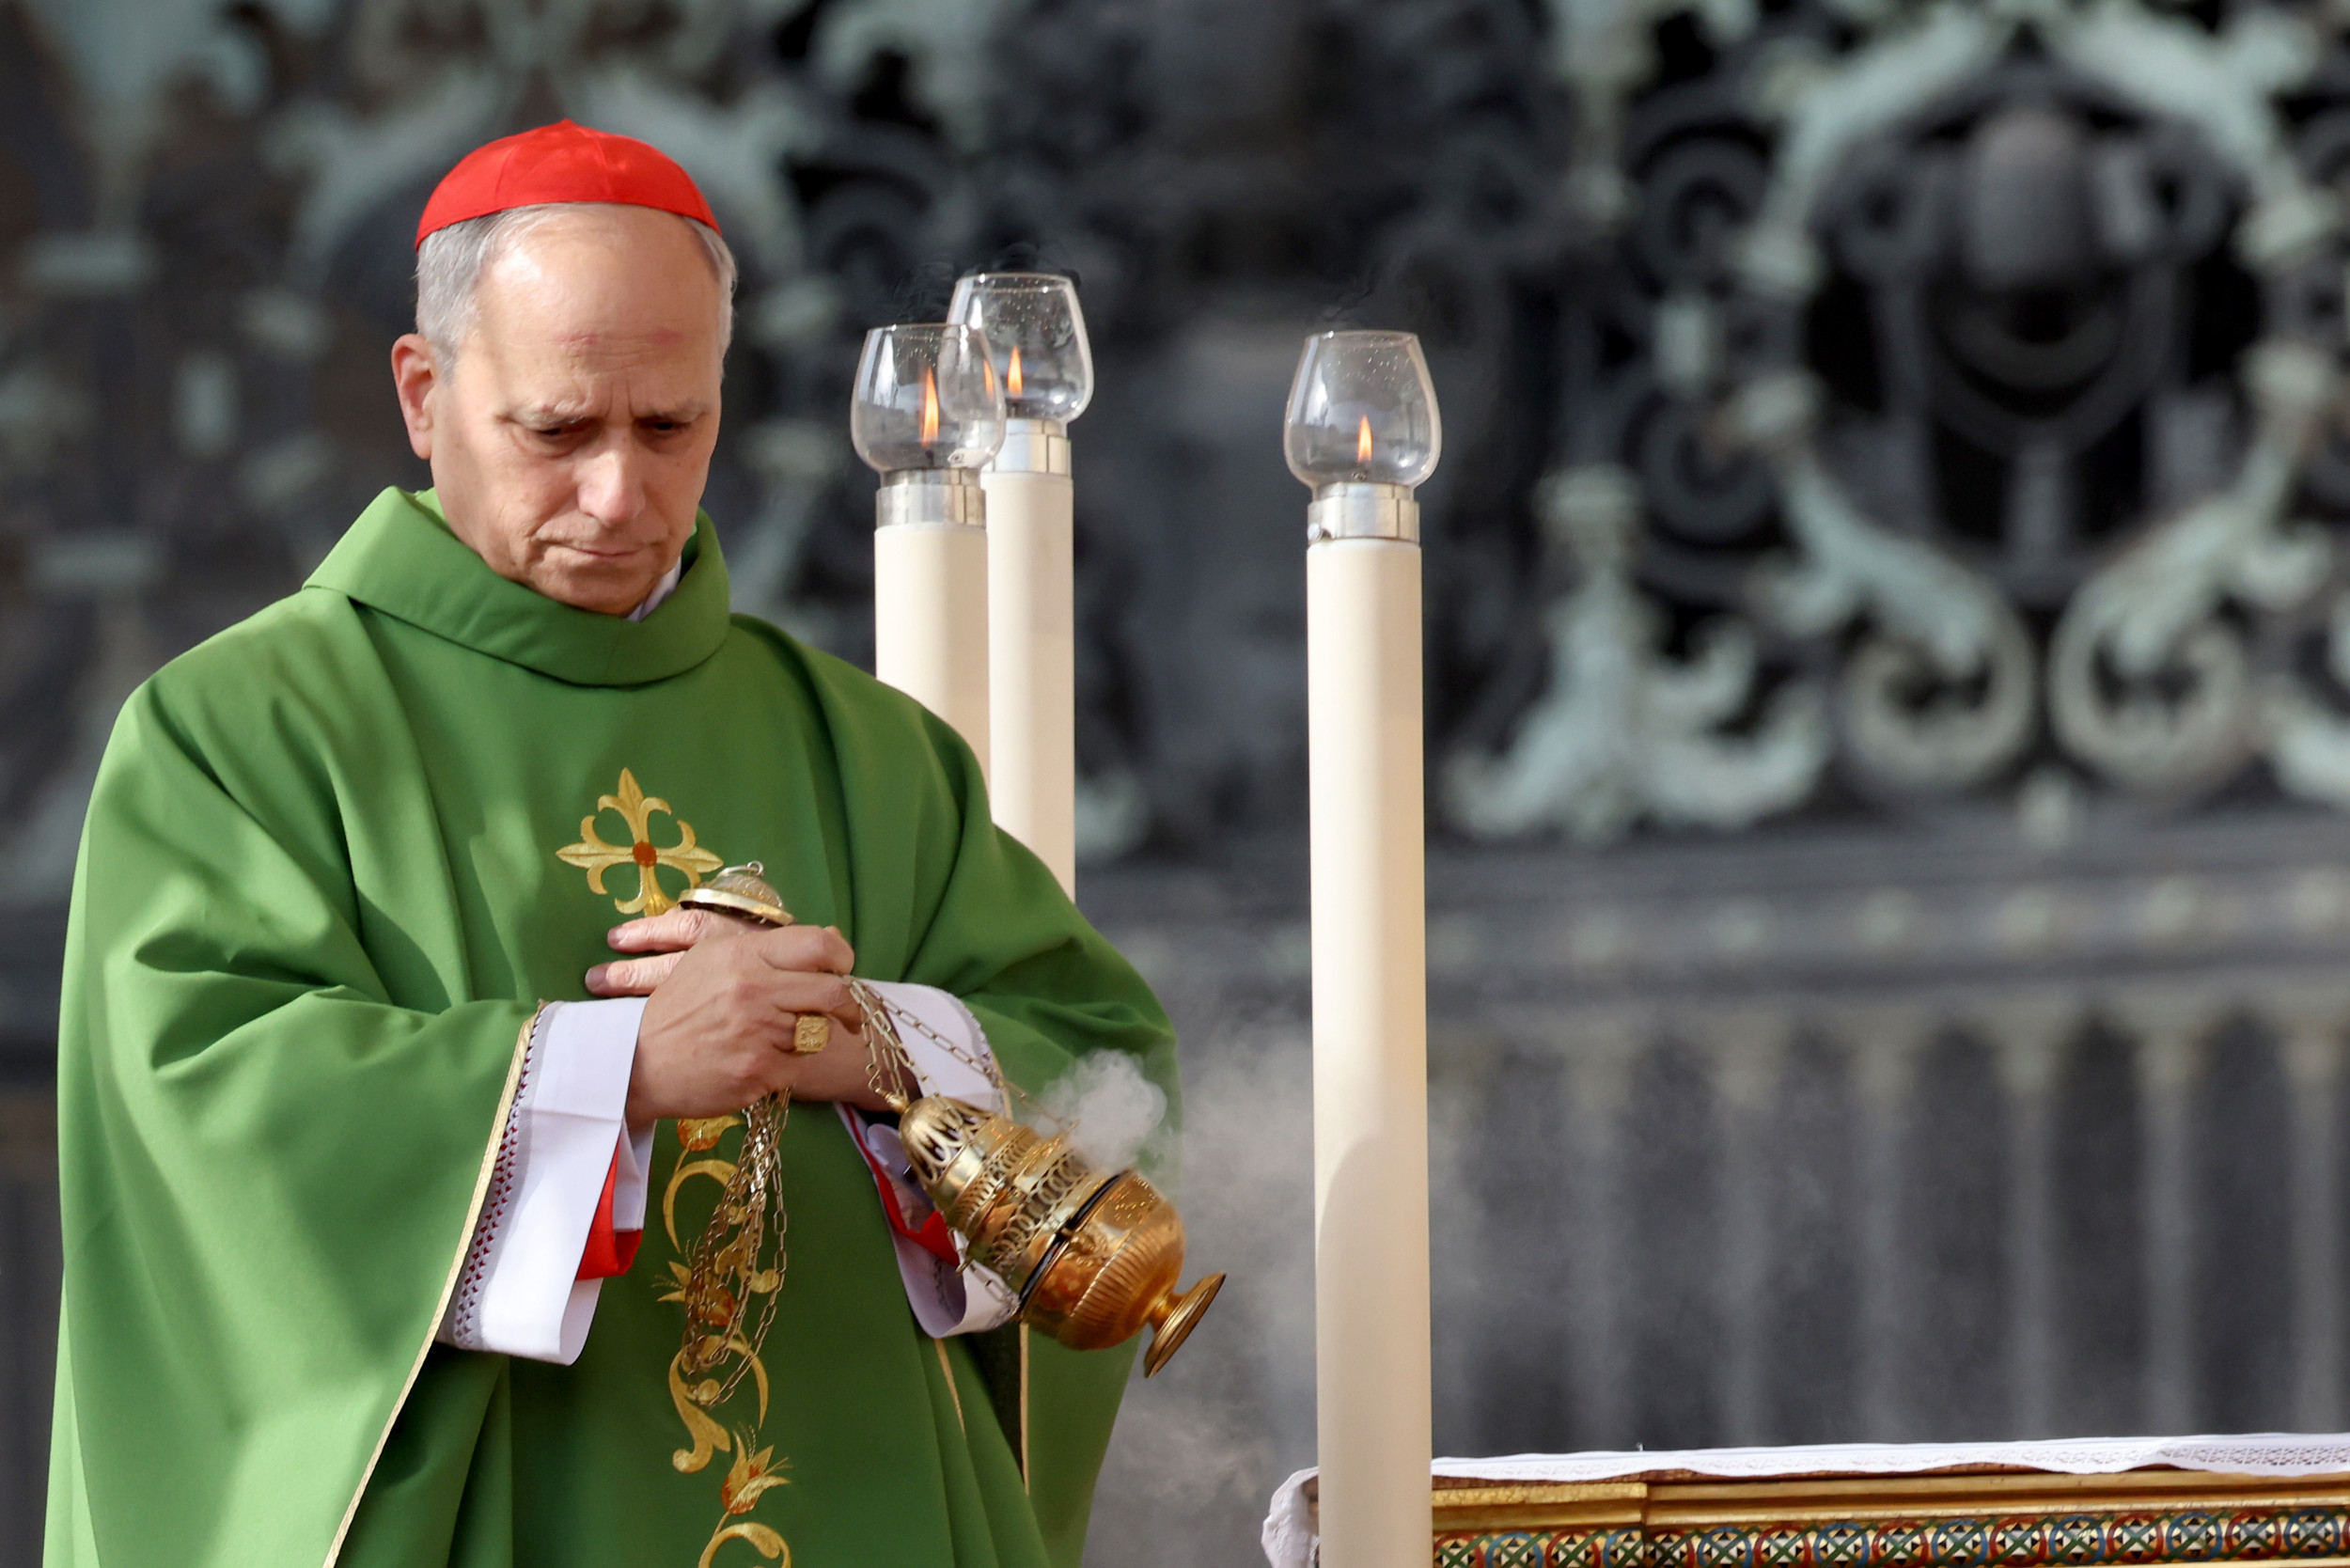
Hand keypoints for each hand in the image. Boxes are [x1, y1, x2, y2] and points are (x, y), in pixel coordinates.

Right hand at [586, 908, 891, 1121]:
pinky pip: (796, 1067)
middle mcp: (753, 989)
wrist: (637, 1063)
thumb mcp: (711, 960)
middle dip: (849, 1008)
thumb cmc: (678, 1010)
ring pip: (817, 1033)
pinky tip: (757, 1062)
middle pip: (834, 994)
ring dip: (806, 1038)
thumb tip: (831, 939)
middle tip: (850, 1017)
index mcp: (742, 954)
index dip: (842, 958)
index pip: (819, 946)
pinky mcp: (757, 1071)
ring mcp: (756, 1033)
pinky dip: (784, 1067)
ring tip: (778, 1039)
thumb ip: (769, 948)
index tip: (842, 971)